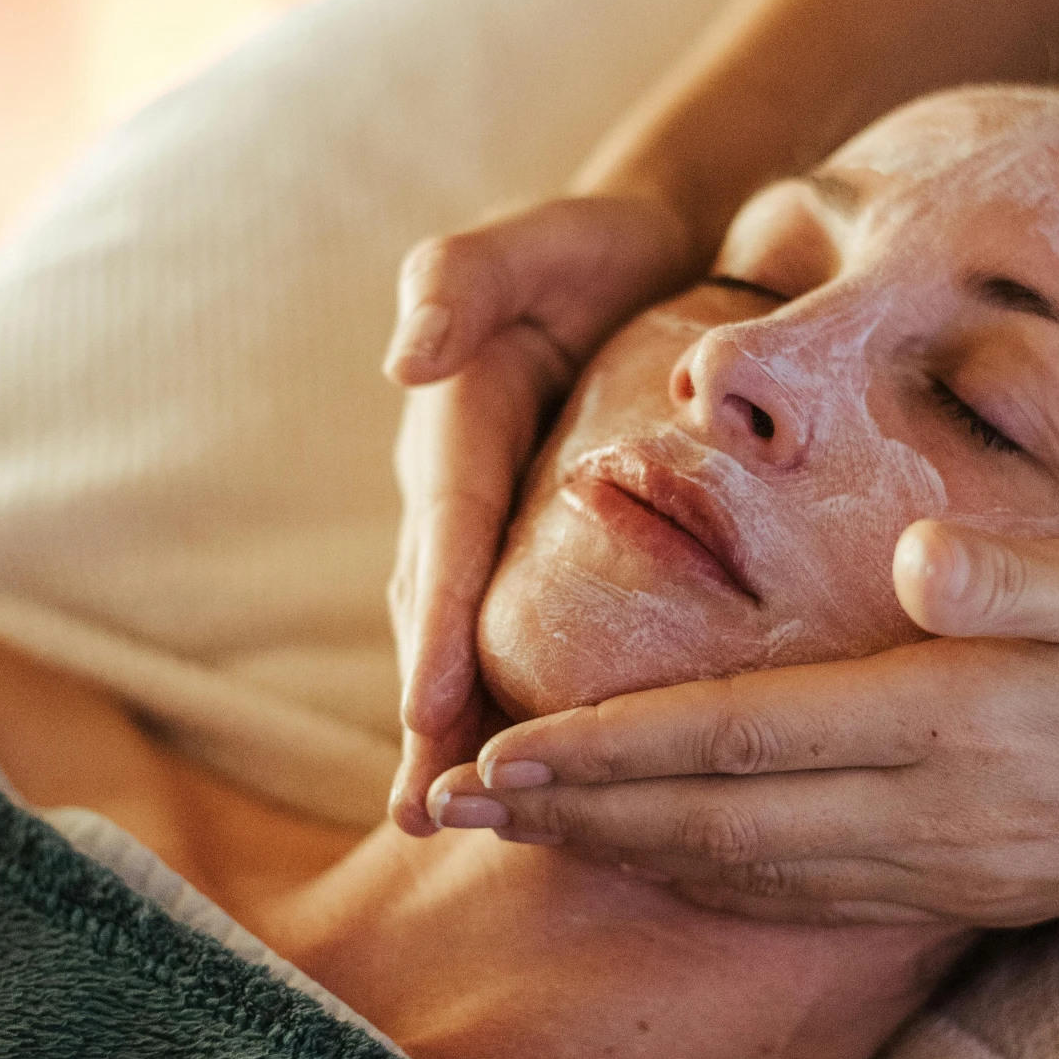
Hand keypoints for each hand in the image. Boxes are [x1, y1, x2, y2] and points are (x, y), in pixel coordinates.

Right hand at [384, 193, 693, 831]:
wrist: (653, 253)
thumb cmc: (594, 248)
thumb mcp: (534, 239)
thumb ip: (461, 280)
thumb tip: (404, 361)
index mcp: (457, 427)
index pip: (448, 534)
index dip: (437, 622)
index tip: (430, 706)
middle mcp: (465, 494)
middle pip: (440, 612)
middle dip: (430, 712)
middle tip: (426, 808)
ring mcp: (501, 530)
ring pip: (476, 639)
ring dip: (461, 730)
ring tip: (455, 820)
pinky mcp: (548, 553)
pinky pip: (533, 635)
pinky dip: (523, 704)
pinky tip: (551, 781)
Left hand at [422, 523, 1058, 922]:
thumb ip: (1028, 578)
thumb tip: (918, 555)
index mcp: (957, 726)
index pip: (739, 742)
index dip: (608, 754)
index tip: (492, 760)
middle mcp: (936, 816)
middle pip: (714, 825)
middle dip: (570, 817)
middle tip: (442, 816)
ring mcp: (953, 868)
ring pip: (751, 875)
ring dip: (625, 856)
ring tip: (522, 841)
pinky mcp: (978, 888)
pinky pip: (814, 898)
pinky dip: (716, 885)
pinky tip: (672, 870)